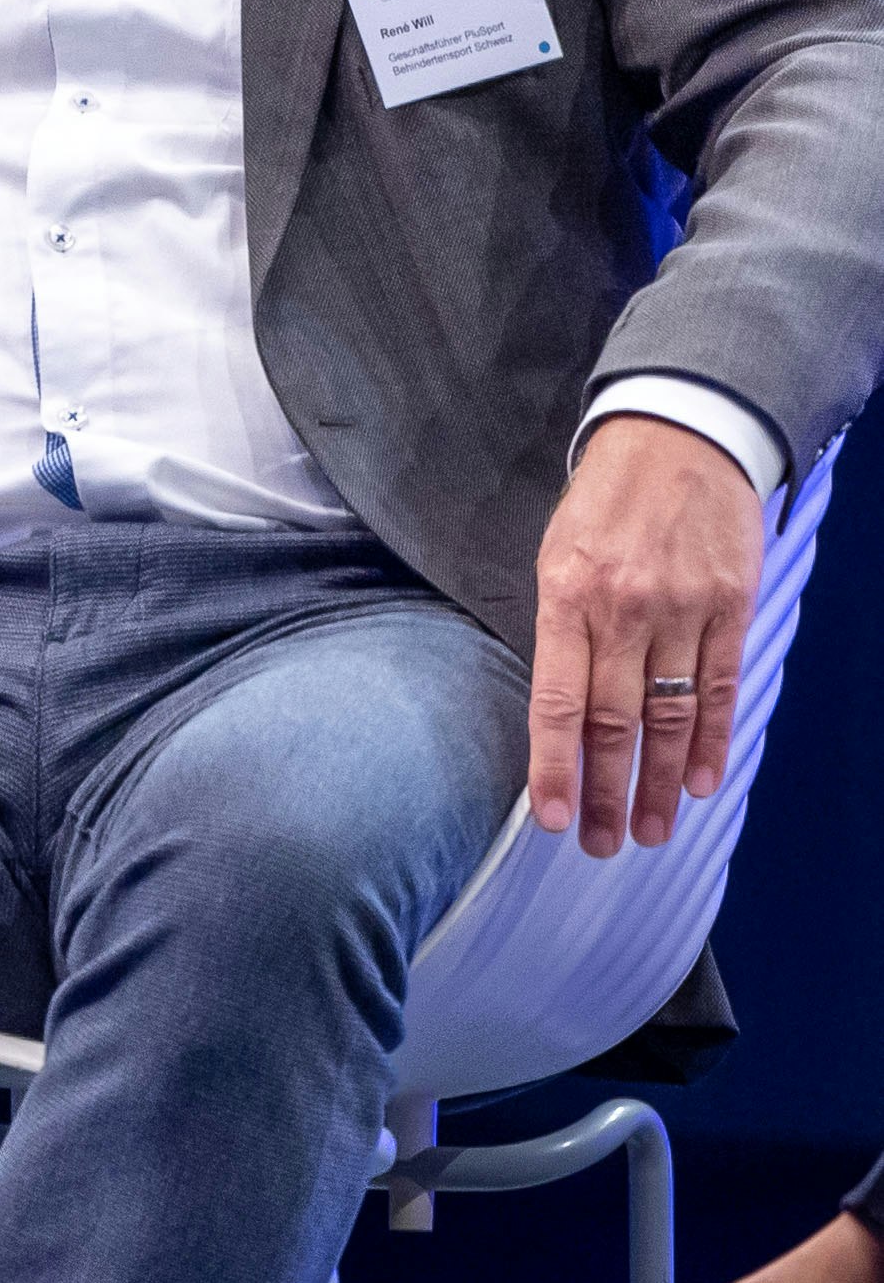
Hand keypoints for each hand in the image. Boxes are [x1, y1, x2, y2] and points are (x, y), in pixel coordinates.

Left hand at [528, 412, 768, 852]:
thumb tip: (560, 710)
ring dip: (659, 781)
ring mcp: (683, 610)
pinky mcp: (730, 606)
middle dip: (607, 792)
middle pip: (616, 724)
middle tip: (603, 844)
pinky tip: (700, 780)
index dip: (555, 767)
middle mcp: (624, 611)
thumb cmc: (603, 503)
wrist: (678, 438)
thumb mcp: (556, 555)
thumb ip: (561, 630)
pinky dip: (711, 739)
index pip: (559, 703)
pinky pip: (721, 686)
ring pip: (670, 716)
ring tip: (649, 830)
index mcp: (566, 598)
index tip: (552, 820)